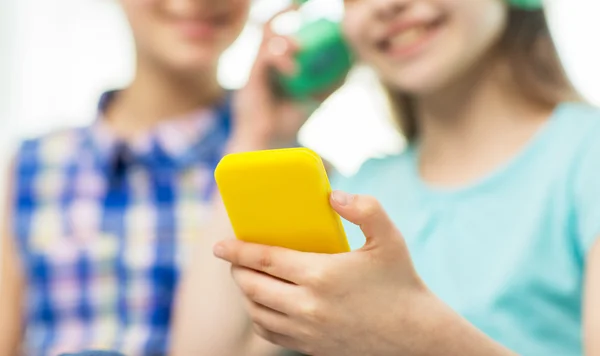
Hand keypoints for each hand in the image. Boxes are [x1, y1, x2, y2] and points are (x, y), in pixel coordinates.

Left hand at [213, 191, 430, 355]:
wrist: (415, 337)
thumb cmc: (401, 282)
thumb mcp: (389, 238)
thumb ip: (365, 209)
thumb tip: (332, 196)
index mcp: (321, 275)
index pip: (264, 259)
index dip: (237, 250)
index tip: (220, 245)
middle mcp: (308, 306)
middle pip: (252, 286)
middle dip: (237, 270)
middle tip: (235, 258)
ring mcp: (307, 332)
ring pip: (257, 311)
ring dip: (246, 293)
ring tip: (249, 278)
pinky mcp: (311, 348)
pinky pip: (270, 333)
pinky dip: (259, 317)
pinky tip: (265, 304)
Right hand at [228, 7, 341, 152]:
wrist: (266, 147)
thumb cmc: (285, 126)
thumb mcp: (312, 101)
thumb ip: (327, 84)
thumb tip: (351, 66)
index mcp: (273, 66)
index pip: (278, 33)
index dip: (287, 13)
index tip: (303, 3)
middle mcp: (262, 65)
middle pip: (268, 29)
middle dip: (283, 13)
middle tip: (300, 4)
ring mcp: (254, 72)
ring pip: (266, 40)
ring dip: (285, 39)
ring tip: (300, 47)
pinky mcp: (250, 81)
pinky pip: (264, 59)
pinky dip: (281, 59)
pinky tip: (293, 69)